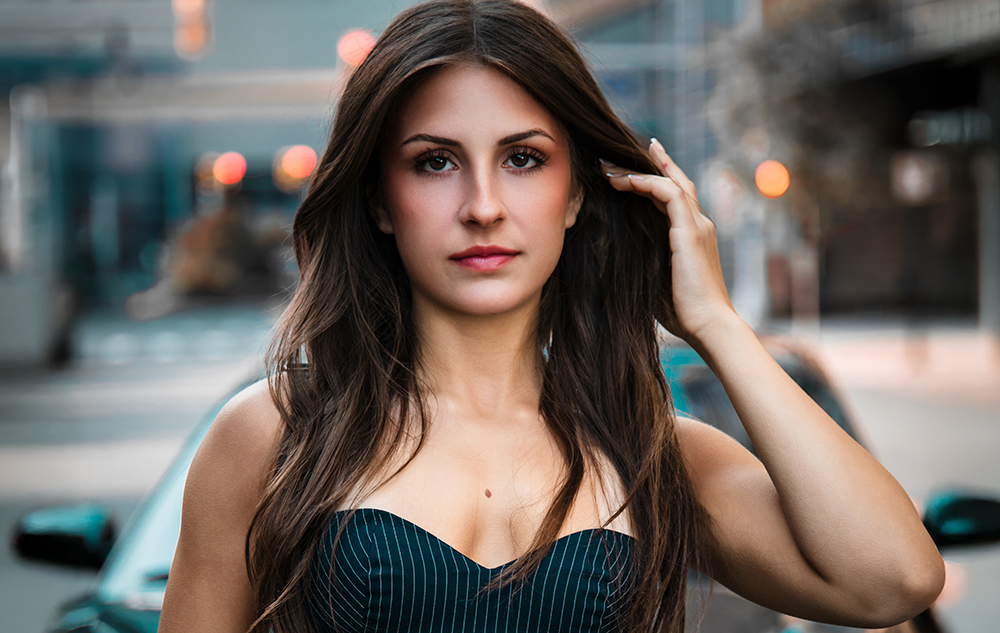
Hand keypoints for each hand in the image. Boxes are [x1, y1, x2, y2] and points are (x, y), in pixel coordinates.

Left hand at [601, 140, 738, 344]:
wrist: (709, 325)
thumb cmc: (684, 312)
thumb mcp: (658, 280)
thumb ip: (646, 262)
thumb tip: (618, 256)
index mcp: (693, 236)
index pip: (674, 197)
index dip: (653, 180)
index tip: (628, 171)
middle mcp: (699, 225)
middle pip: (675, 182)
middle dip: (648, 165)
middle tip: (616, 157)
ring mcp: (698, 226)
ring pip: (670, 183)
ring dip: (639, 172)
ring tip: (610, 169)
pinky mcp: (691, 232)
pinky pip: (670, 194)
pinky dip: (648, 183)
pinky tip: (626, 181)